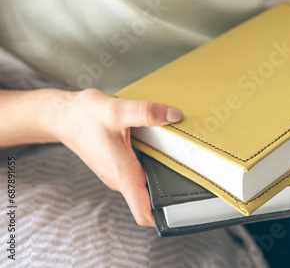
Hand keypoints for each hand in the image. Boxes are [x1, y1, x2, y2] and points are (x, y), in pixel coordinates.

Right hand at [43, 88, 182, 225]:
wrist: (61, 116)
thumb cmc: (83, 116)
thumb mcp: (117, 109)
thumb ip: (147, 112)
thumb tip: (173, 115)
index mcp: (123, 173)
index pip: (143, 212)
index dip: (163, 216)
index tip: (182, 209)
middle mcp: (120, 179)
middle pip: (150, 198)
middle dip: (170, 190)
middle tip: (190, 171)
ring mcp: (118, 174)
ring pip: (144, 184)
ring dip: (159, 174)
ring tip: (175, 154)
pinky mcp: (117, 167)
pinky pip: (138, 173)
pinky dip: (149, 164)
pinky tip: (155, 146)